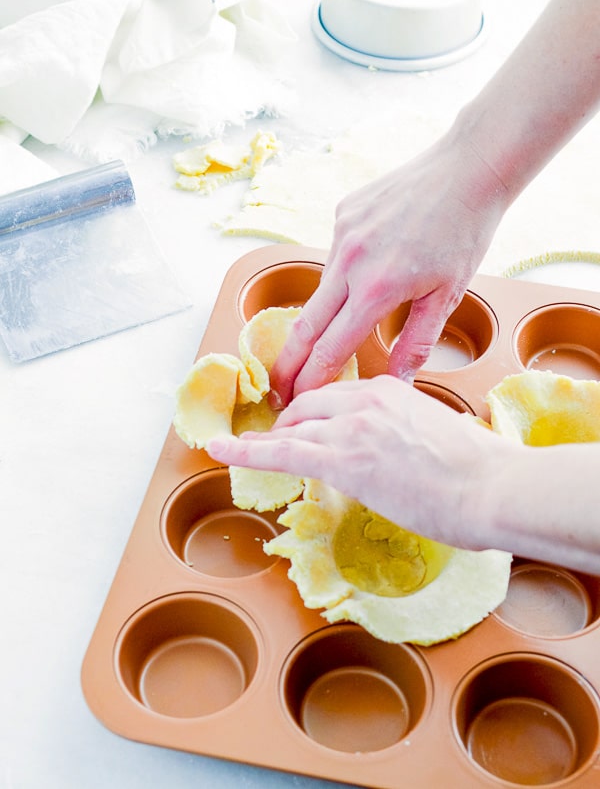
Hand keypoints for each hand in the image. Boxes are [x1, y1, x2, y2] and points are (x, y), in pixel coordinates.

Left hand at [208, 374, 504, 548]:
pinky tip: (220, 450)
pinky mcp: (342, 458)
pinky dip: (245, 449)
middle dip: (286, 425)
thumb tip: (394, 454)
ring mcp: (352, 427)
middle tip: (275, 444)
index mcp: (389, 390)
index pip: (335, 396)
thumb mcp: (436, 436)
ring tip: (240, 450)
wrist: (494, 487)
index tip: (300, 425)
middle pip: (306, 406)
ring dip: (266, 441)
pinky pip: (281, 451)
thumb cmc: (480, 471)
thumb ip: (404, 435)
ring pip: (291, 427)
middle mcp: (365, 399)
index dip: (311, 414)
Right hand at [268, 130, 508, 407]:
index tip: (295, 400)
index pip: (330, 348)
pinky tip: (367, 269)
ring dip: (320, 317)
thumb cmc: (463, 234)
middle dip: (287, 362)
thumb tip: (397, 382)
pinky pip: (333, 256)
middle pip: (305, 325)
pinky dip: (342, 275)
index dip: (310, 378)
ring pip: (321, 289)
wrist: (465, 171)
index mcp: (376, 289)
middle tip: (276, 388)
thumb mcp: (446, 296)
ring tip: (329, 333)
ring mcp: (342, 234)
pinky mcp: (342, 214)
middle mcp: (350, 261)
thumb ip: (416, 343)